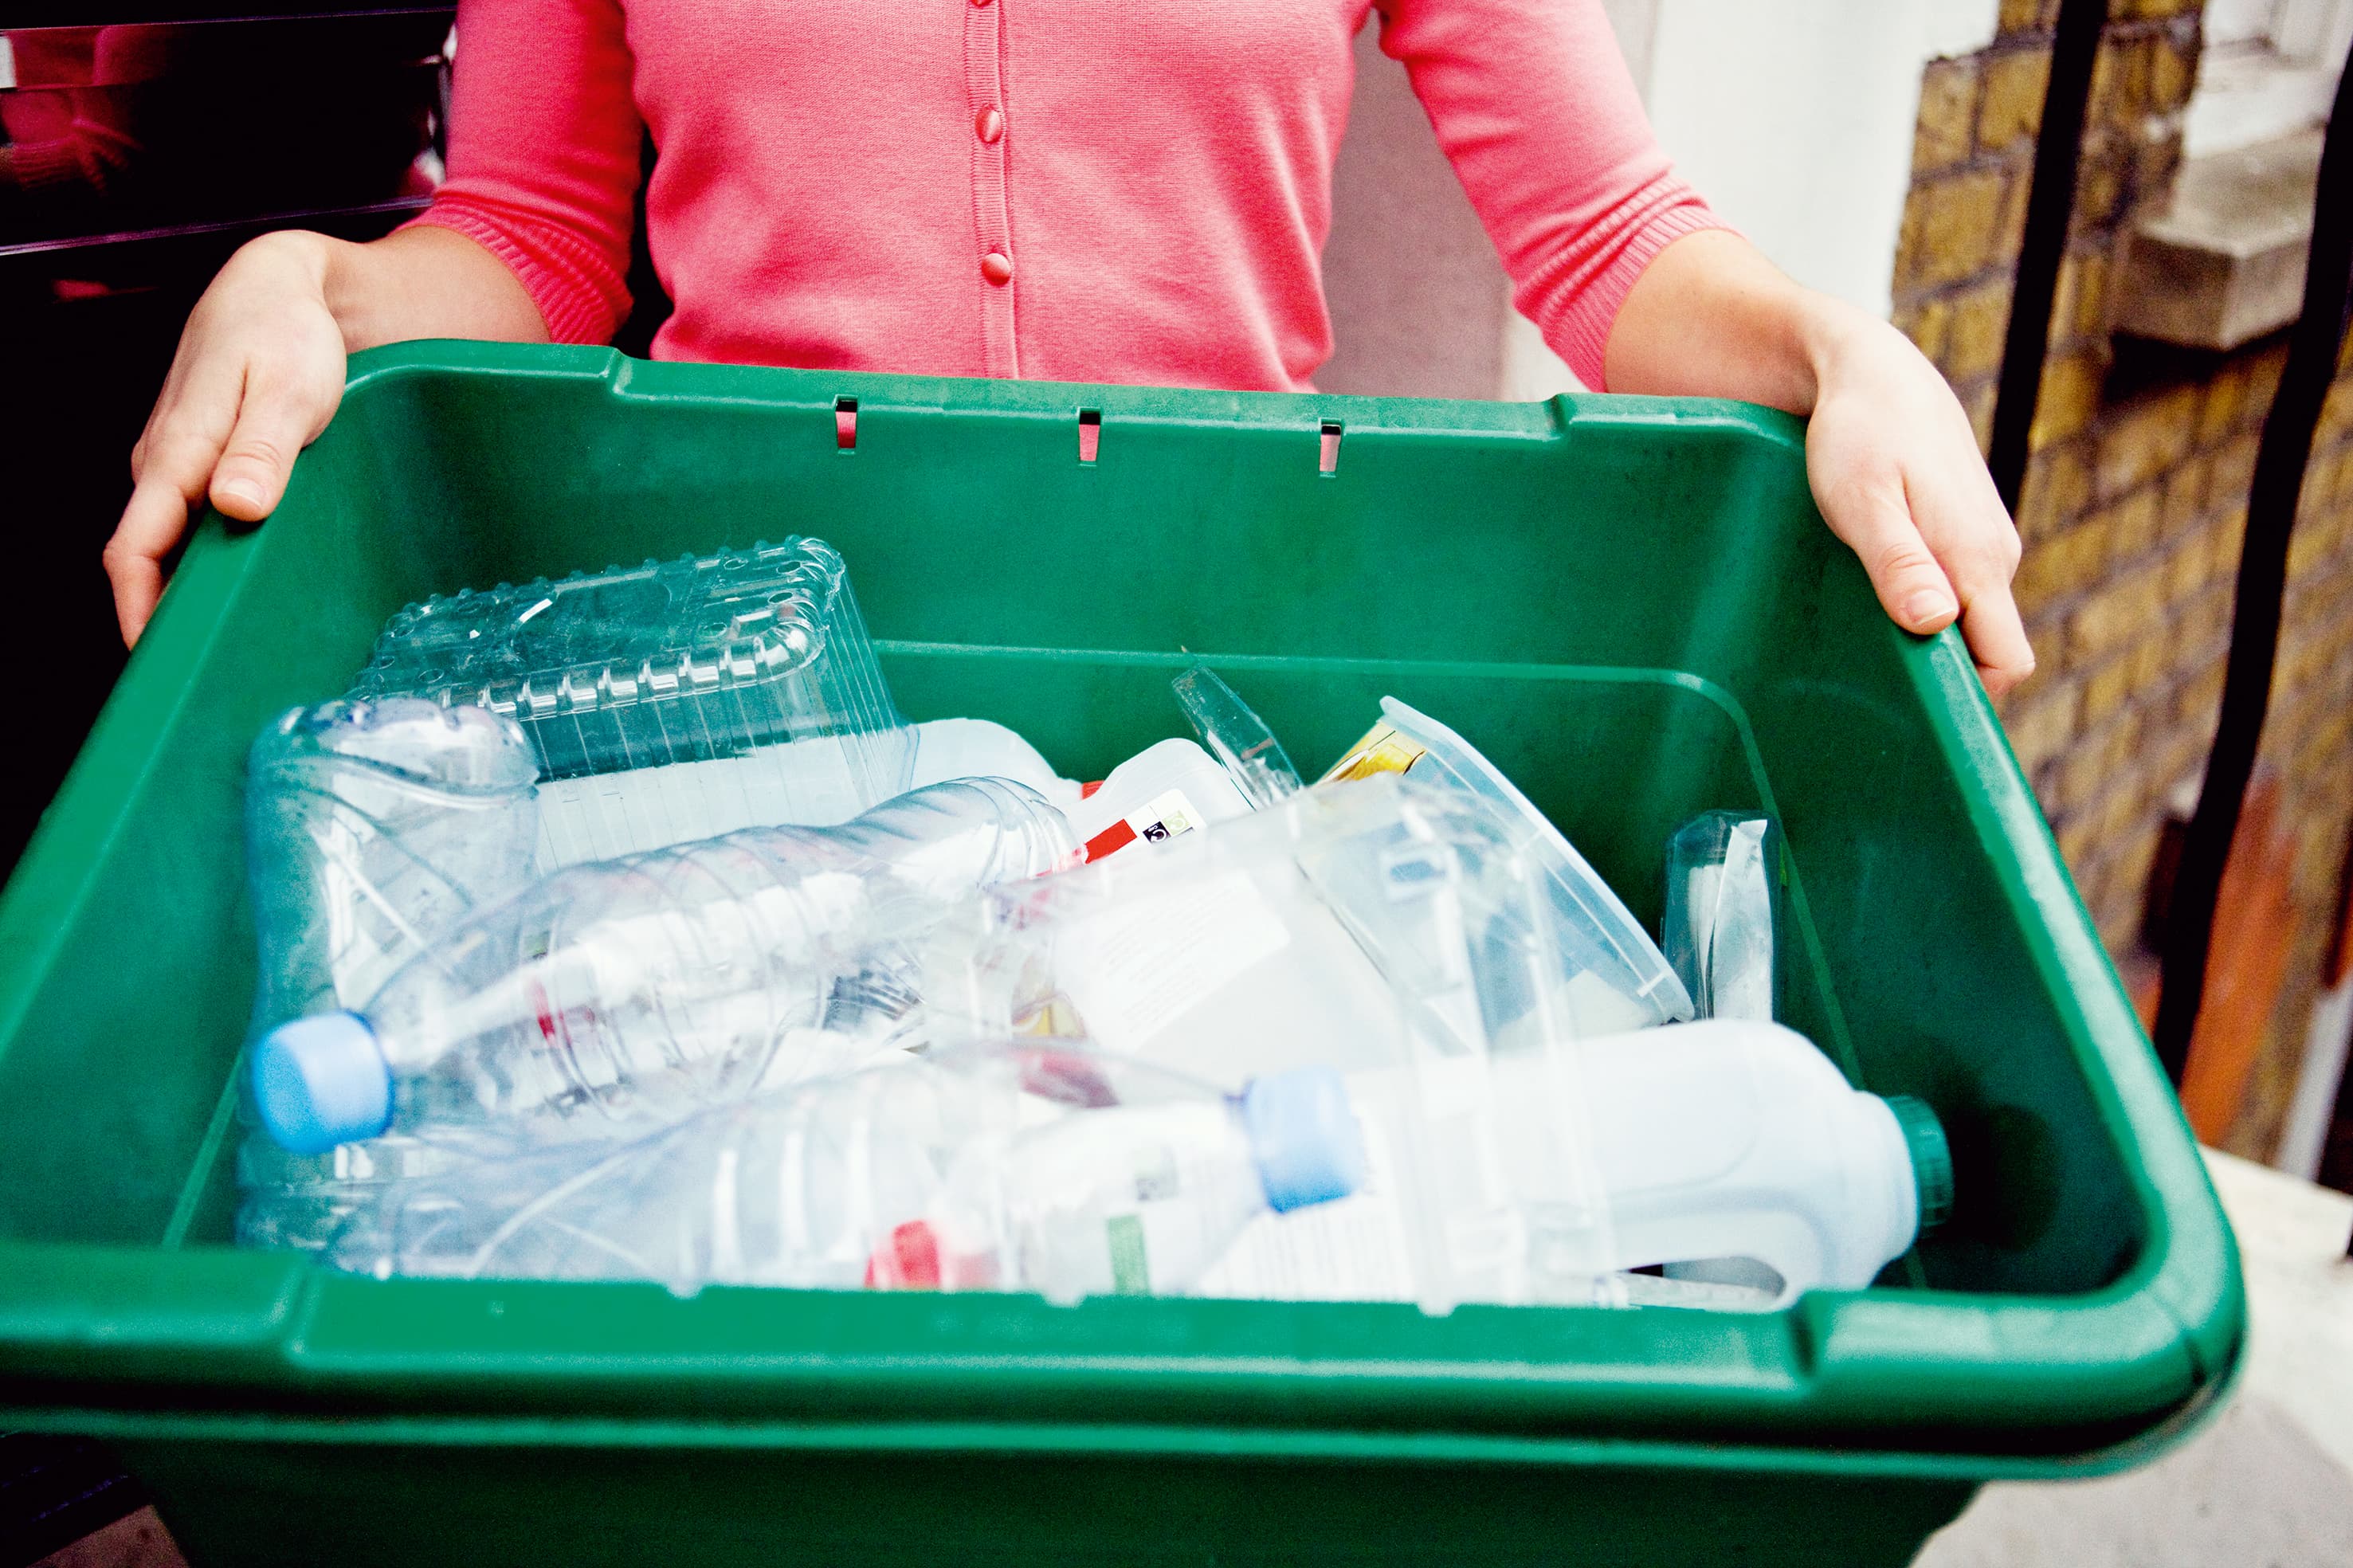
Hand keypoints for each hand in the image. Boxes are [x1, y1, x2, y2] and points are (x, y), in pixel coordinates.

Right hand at [105, 230, 346, 645]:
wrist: (276, 287)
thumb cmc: (285, 333)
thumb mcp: (288, 389)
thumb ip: (262, 449)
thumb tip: (233, 506)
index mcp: (177, 453)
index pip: (136, 550)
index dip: (140, 611)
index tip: (159, 662)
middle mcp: (164, 466)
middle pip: (148, 558)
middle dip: (163, 617)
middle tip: (205, 677)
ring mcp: (180, 465)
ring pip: (172, 543)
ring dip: (190, 592)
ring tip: (229, 649)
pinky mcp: (203, 463)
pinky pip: (193, 523)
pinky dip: (208, 560)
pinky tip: (245, 588)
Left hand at [1605, 232, 2032, 696]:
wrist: (1873, 373)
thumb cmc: (1859, 434)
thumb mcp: (1864, 500)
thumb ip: (1899, 563)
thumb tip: (1934, 623)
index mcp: (1977, 560)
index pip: (2005, 662)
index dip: (1972, 703)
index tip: (1919, 724)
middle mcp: (1993, 560)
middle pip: (1991, 654)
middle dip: (1948, 684)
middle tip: (1878, 705)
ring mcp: (1982, 549)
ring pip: (1972, 625)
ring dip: (1931, 649)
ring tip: (1870, 663)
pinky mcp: (1961, 540)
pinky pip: (1958, 599)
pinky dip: (1927, 617)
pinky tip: (1879, 616)